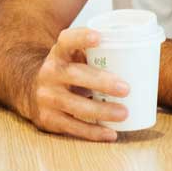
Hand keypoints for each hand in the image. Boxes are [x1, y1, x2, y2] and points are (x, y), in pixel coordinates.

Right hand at [23, 27, 129, 141]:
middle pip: (75, 75)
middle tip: (126, 88)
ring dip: (101, 110)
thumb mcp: (72, 56)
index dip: (81, 37)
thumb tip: (142, 51)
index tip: (99, 37)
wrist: (29, 90)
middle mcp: (49, 73)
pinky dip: (93, 132)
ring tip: (124, 113)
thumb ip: (94, 52)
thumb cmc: (66, 71)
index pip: (67, 40)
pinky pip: (73, 127)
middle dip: (101, 82)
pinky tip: (111, 133)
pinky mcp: (48, 119)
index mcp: (59, 53)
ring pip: (75, 105)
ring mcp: (47, 97)